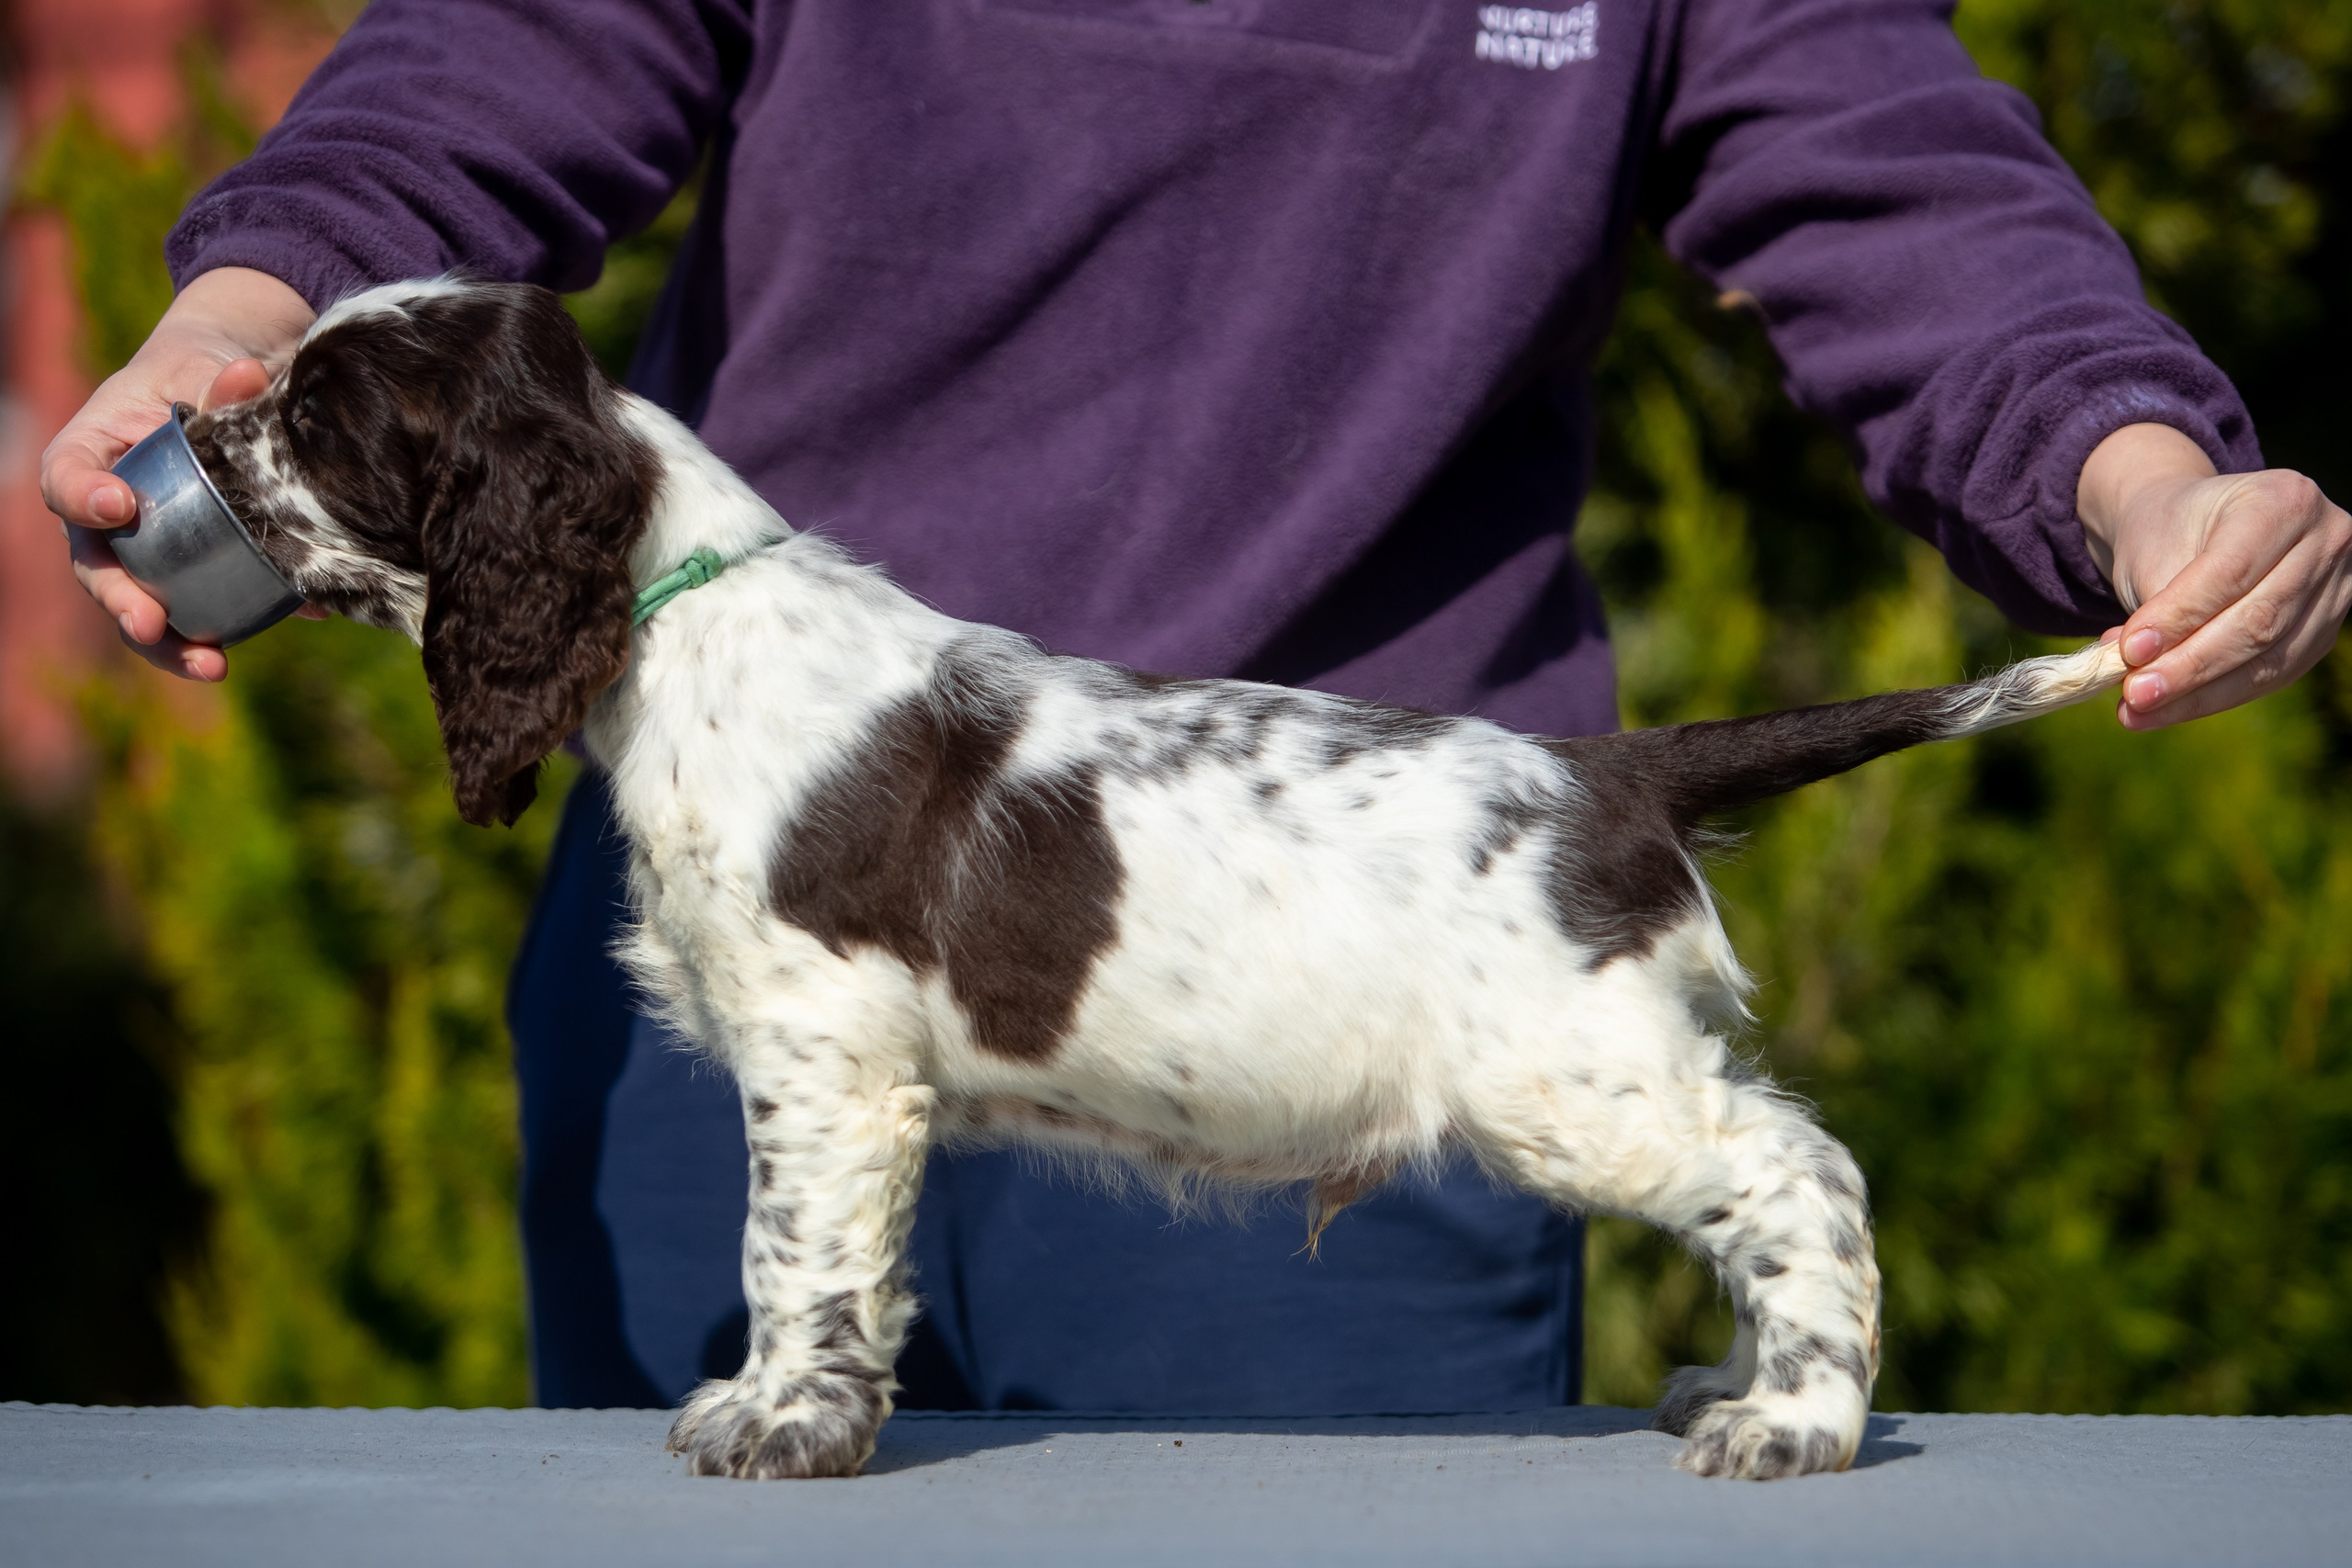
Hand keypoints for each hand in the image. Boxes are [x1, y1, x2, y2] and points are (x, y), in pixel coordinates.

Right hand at [41, 267, 320, 680]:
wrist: (240, 389)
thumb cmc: (206, 370)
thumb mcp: (210, 365)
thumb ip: (224, 380)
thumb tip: (251, 379)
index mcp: (94, 450)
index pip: (65, 476)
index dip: (82, 496)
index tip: (119, 507)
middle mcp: (112, 509)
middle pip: (99, 566)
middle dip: (122, 602)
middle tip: (149, 623)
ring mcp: (154, 547)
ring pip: (148, 605)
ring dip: (173, 645)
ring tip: (210, 665)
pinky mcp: (204, 569)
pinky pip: (210, 607)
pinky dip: (240, 626)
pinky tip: (284, 627)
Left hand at [2076, 423, 2351, 729]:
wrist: (2194, 525)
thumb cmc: (2172, 530)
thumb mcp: (2154, 549)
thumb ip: (2156, 607)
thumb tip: (2135, 669)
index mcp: (2283, 500)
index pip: (2231, 573)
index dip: (2180, 618)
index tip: (2130, 651)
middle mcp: (2325, 540)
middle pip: (2258, 621)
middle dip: (2190, 666)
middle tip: (2134, 694)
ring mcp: (2335, 589)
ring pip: (2268, 658)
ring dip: (2199, 694)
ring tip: (2139, 710)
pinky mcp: (2322, 632)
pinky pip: (2273, 675)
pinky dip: (2217, 697)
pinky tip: (2171, 709)